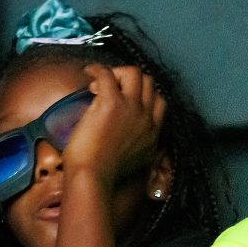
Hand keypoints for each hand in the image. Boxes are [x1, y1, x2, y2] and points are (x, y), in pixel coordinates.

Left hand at [61, 64, 165, 186]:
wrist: (93, 178)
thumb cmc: (104, 175)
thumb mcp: (134, 162)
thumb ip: (138, 147)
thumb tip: (128, 140)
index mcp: (152, 132)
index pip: (159, 102)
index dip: (142, 95)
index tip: (125, 100)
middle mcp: (146, 117)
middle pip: (149, 83)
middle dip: (130, 81)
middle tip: (107, 91)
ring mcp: (130, 108)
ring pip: (134, 73)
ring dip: (117, 73)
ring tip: (99, 84)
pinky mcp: (110, 102)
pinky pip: (107, 74)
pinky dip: (97, 69)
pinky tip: (89, 71)